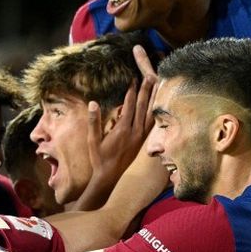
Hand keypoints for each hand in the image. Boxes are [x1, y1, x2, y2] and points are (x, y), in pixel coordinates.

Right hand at [70, 46, 158, 210]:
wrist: (109, 177)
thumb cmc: (98, 158)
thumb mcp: (92, 140)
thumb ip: (94, 122)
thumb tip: (93, 103)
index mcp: (123, 131)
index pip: (130, 106)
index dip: (132, 91)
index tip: (133, 78)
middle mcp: (135, 132)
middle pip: (143, 107)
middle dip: (146, 90)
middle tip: (149, 74)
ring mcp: (141, 137)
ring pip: (150, 113)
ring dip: (153, 98)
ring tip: (157, 85)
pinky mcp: (144, 140)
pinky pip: (152, 122)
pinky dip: (155, 110)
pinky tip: (158, 103)